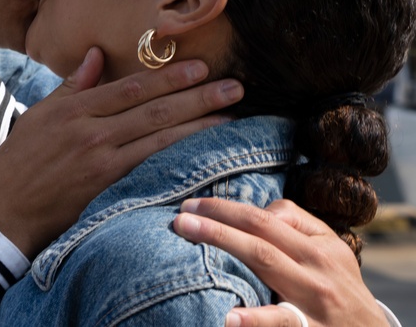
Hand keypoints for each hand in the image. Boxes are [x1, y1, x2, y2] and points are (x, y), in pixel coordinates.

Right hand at [0, 48, 240, 257]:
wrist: (4, 210)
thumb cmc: (18, 161)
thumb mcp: (38, 115)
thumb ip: (71, 85)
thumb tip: (96, 54)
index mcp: (74, 109)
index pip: (130, 87)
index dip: (167, 77)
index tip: (199, 66)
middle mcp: (91, 131)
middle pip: (153, 108)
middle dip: (196, 95)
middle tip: (233, 84)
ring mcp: (101, 160)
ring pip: (159, 137)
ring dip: (198, 124)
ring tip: (230, 113)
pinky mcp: (107, 187)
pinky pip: (151, 166)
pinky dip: (179, 156)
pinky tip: (204, 151)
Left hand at [172, 198, 388, 326]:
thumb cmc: (339, 284)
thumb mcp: (330, 249)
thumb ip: (296, 224)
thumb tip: (257, 210)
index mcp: (317, 246)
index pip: (265, 218)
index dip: (226, 209)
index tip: (191, 205)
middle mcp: (314, 268)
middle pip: (259, 236)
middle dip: (216, 223)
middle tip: (179, 217)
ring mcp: (311, 301)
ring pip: (266, 265)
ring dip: (225, 245)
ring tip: (189, 236)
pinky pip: (282, 322)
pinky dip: (255, 319)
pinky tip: (229, 318)